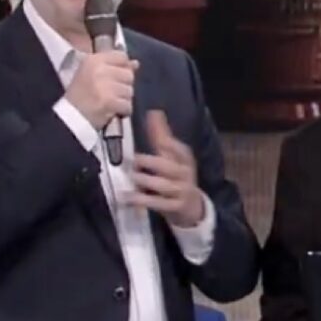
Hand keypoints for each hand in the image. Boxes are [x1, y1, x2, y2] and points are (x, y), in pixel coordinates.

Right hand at [64, 51, 138, 128]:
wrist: (71, 116)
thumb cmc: (82, 94)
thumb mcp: (93, 73)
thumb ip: (116, 66)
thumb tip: (135, 63)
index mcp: (93, 60)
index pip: (121, 57)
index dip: (123, 68)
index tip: (115, 77)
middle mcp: (99, 70)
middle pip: (129, 75)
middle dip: (123, 86)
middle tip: (111, 93)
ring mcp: (105, 85)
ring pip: (130, 91)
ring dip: (123, 99)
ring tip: (110, 102)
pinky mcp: (109, 101)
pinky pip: (128, 105)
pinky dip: (123, 110)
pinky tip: (112, 110)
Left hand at [126, 110, 203, 226]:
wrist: (192, 208)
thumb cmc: (178, 178)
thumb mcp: (173, 157)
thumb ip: (161, 137)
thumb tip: (154, 112)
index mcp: (184, 159)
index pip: (176, 147)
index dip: (165, 140)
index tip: (154, 135)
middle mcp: (185, 173)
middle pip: (169, 166)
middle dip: (151, 162)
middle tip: (134, 160)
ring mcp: (181, 191)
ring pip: (163, 185)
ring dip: (145, 180)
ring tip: (133, 177)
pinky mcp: (174, 207)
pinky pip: (157, 203)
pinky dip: (141, 200)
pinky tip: (127, 197)